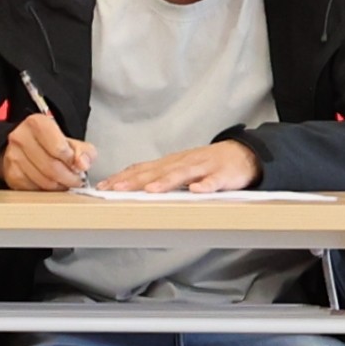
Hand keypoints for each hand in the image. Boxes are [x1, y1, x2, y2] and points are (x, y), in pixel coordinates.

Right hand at [0, 115, 97, 191]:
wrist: (24, 146)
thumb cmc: (48, 143)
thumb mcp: (69, 140)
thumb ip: (83, 151)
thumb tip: (83, 164)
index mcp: (37, 124)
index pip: (59, 148)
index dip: (72, 161)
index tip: (79, 166)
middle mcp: (21, 138)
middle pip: (51, 167)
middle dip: (69, 178)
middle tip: (76, 180)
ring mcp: (13, 156)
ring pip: (43, 181)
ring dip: (59, 186)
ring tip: (65, 182)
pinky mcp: (11, 174)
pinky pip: (34, 189)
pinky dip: (47, 191)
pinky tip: (52, 184)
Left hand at [100, 140, 261, 193]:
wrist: (242, 154)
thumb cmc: (206, 164)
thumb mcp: (178, 168)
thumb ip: (156, 176)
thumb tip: (127, 185)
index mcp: (170, 164)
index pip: (141, 169)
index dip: (122, 178)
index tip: (102, 187)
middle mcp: (182, 163)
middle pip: (156, 172)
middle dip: (134, 181)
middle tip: (116, 190)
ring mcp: (203, 168)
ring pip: (182, 174)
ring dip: (166, 182)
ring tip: (150, 191)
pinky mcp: (222, 175)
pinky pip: (214, 181)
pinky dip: (206, 185)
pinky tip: (198, 191)